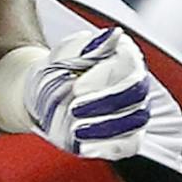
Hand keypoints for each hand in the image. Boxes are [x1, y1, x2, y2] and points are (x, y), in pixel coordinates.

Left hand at [25, 28, 155, 160]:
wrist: (44, 97)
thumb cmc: (55, 73)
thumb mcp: (62, 54)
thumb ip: (87, 45)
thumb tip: (115, 35)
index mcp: (123, 56)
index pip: (129, 65)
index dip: (105, 77)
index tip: (77, 87)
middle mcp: (135, 83)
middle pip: (136, 93)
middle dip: (104, 103)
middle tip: (73, 108)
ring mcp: (134, 111)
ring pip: (136, 120)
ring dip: (104, 126)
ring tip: (75, 127)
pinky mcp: (128, 136)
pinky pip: (130, 144)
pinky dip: (108, 146)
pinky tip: (84, 143)